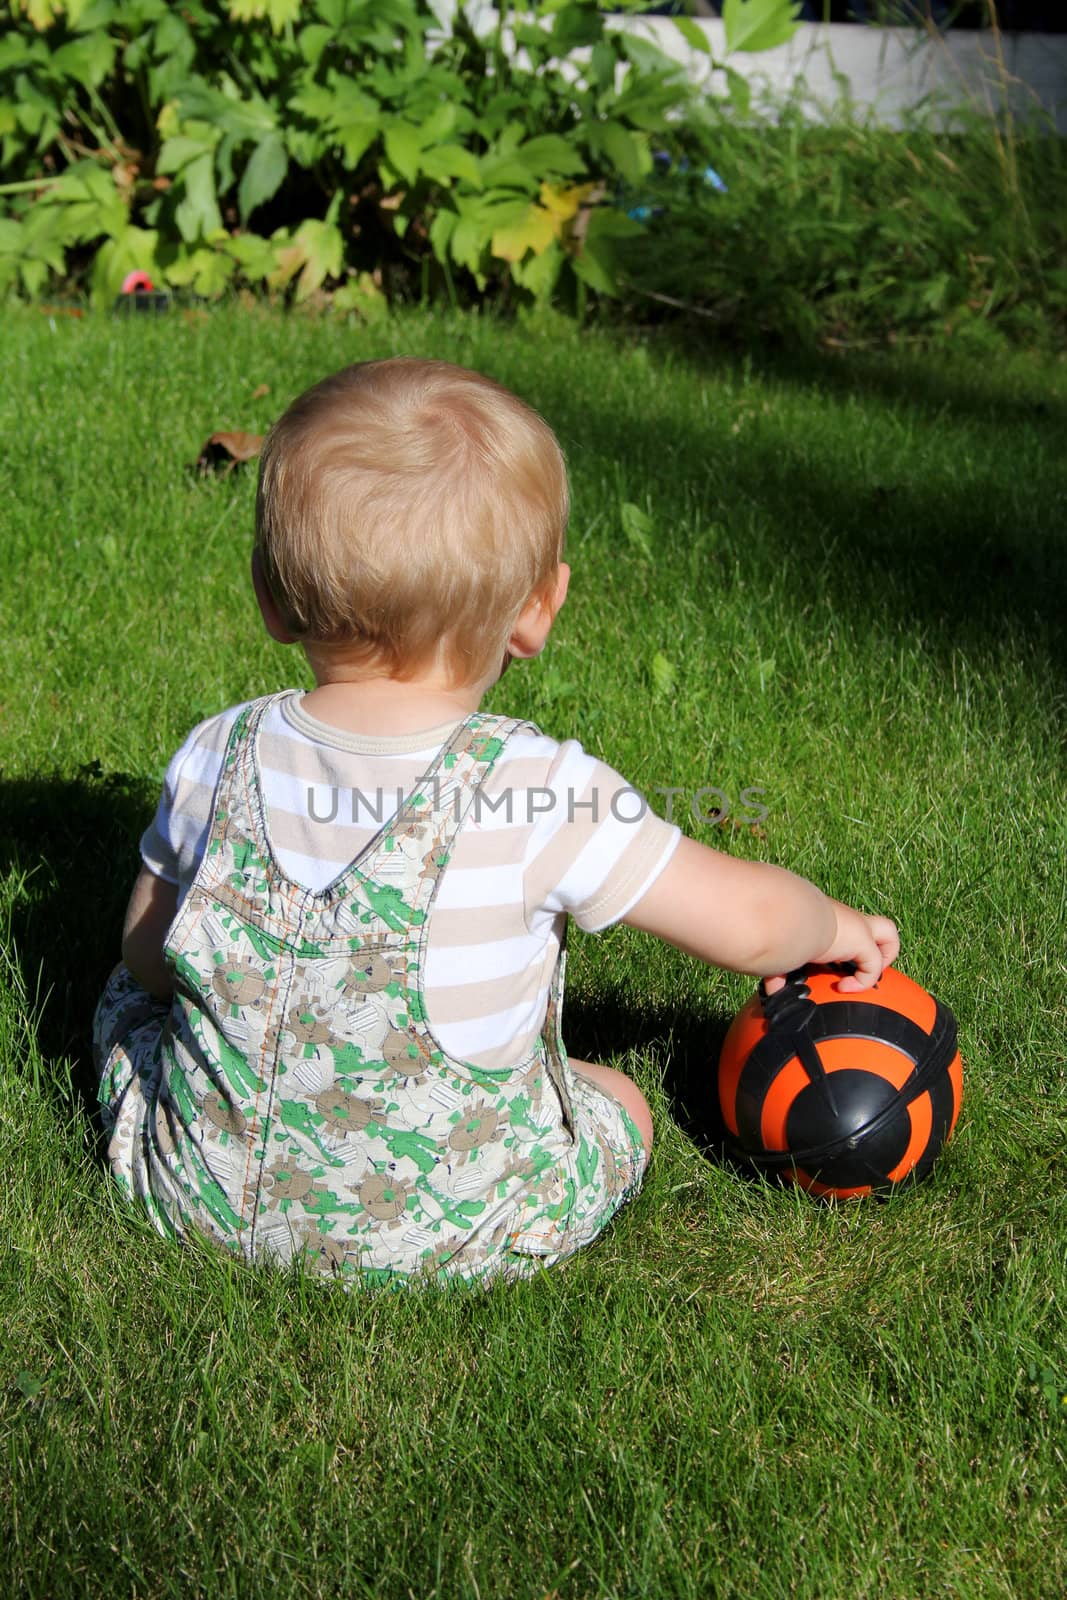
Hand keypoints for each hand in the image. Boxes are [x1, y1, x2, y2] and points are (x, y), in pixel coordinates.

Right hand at [764, 901, 898, 995]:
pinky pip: (874, 966)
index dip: (842, 948)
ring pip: (888, 931)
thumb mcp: (779, 951)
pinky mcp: (861, 939)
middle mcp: (844, 918)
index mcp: (826, 918)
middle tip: (858, 966)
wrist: (782, 917)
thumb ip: (778, 969)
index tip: (824, 966)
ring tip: (862, 975)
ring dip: (884, 956)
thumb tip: (772, 989)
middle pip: (877, 924)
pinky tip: (843, 988)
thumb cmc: (774, 930)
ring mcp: (856, 926)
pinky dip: (863, 981)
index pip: (844, 929)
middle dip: (878, 946)